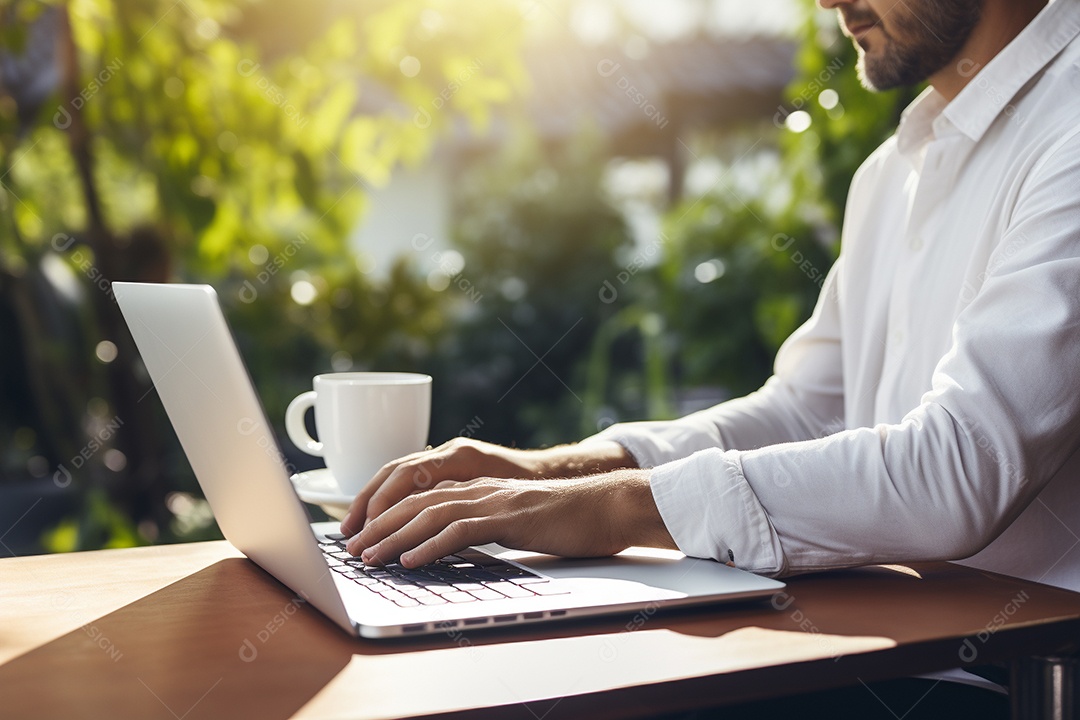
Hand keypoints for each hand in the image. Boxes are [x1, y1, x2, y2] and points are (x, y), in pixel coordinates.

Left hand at [338, 438, 634, 535]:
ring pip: (430, 514)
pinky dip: (431, 547)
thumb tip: (451, 546)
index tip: (360, 536)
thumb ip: (484, 526)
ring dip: (394, 537)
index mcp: (477, 488)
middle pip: (415, 501)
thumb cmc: (565, 520)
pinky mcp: (509, 518)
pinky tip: (411, 563)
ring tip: (369, 558)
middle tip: (350, 549)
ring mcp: (494, 500)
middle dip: (377, 525)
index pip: (419, 495)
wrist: (606, 507)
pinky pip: (461, 531)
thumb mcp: (515, 521)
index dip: (386, 513)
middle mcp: (479, 488)